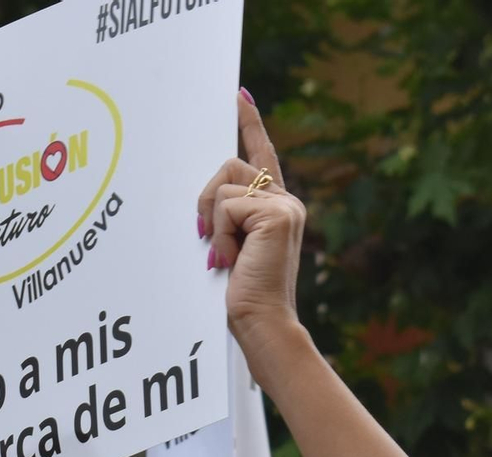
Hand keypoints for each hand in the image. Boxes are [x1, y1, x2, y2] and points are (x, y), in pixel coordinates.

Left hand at [198, 91, 305, 349]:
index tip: (238, 96)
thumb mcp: (232, 248)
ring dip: (213, 223)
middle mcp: (286, 201)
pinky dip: (220, 235)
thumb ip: (228, 218)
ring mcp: (284, 205)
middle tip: (205, 238)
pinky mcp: (276, 213)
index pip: (262, 155)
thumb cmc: (242, 295)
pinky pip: (226, 206)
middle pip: (230, 165)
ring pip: (225, 186)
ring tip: (227, 257)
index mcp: (277, 208)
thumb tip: (206, 203)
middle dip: (207, 200)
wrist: (262, 324)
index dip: (250, 123)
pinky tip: (232, 259)